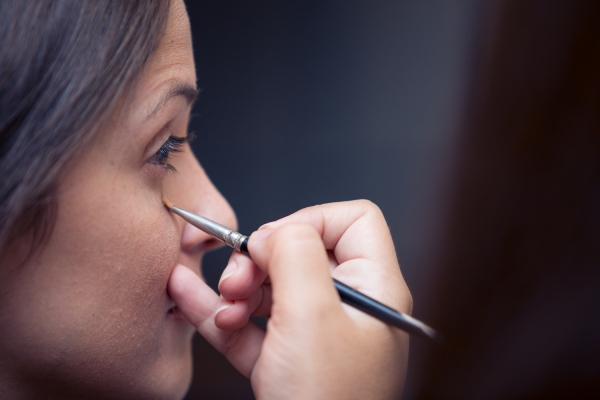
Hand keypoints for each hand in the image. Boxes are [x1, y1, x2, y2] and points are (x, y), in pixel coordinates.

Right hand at [168, 200, 410, 398]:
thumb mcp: (312, 315)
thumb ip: (296, 254)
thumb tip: (275, 230)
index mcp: (374, 290)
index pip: (353, 222)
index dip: (310, 220)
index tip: (274, 242)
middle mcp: (350, 308)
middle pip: (302, 252)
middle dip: (260, 260)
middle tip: (237, 279)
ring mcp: (317, 336)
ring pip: (272, 288)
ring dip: (237, 289)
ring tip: (221, 305)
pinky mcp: (287, 362)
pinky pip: (252, 325)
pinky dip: (222, 314)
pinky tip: (188, 299)